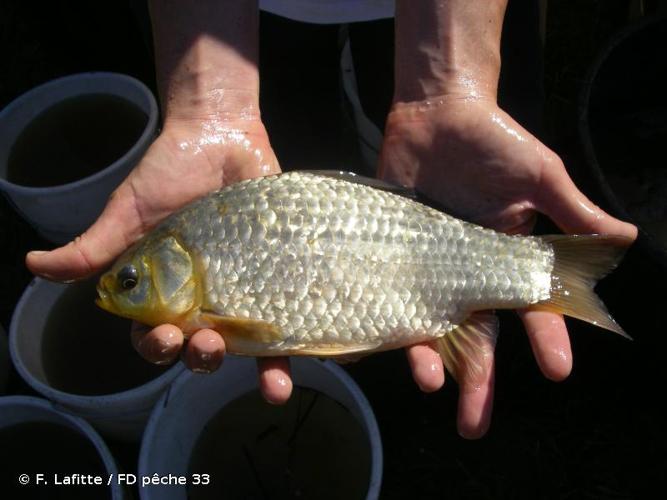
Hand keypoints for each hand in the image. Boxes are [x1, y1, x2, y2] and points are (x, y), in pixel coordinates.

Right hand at [26, 118, 292, 403]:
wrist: (220, 133)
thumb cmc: (169, 172)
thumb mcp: (129, 209)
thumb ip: (95, 245)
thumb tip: (35, 267)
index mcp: (167, 293)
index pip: (156, 335)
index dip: (156, 346)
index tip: (162, 337)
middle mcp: (209, 298)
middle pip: (206, 348)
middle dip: (206, 357)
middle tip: (209, 344)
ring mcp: (249, 288)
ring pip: (255, 344)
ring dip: (264, 371)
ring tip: (275, 386)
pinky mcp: (284, 274)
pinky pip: (296, 311)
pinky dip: (306, 337)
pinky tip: (316, 354)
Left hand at [378, 97, 636, 437]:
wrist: (437, 114)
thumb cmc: (494, 140)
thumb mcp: (538, 173)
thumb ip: (571, 210)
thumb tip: (626, 239)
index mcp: (505, 261)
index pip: (528, 311)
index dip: (545, 340)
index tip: (557, 369)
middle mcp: (465, 273)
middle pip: (475, 337)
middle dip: (478, 381)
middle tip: (474, 423)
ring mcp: (425, 267)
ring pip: (428, 324)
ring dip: (429, 358)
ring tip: (429, 382)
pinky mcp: (390, 255)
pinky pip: (382, 294)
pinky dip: (377, 320)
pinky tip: (366, 346)